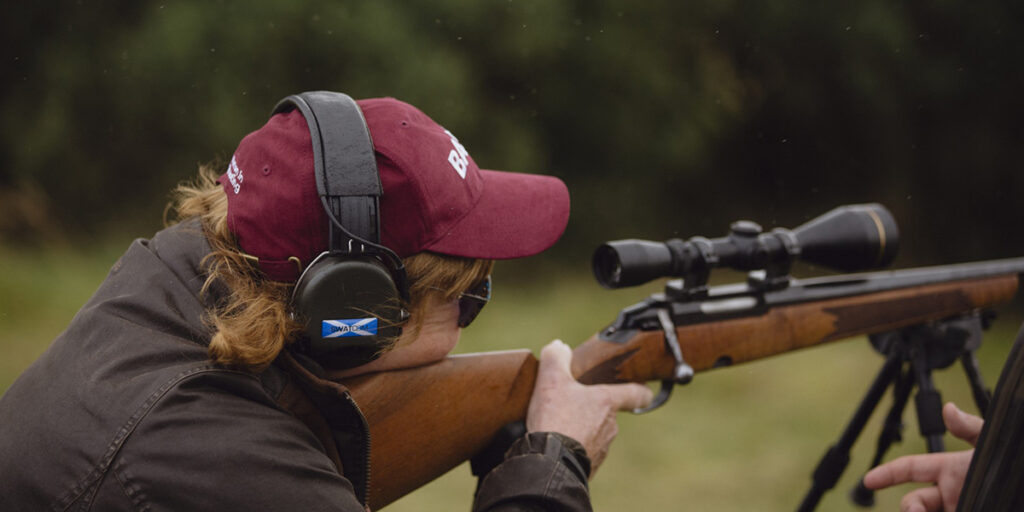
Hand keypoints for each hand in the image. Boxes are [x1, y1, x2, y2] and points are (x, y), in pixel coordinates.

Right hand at [526, 339, 653, 473]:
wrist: (549, 462)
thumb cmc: (555, 418)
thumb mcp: (551, 380)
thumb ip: (556, 358)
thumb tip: (558, 347)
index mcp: (606, 401)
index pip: (636, 393)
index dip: (641, 389)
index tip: (645, 389)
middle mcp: (610, 425)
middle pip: (607, 412)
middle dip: (592, 408)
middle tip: (571, 404)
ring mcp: (602, 447)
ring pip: (595, 433)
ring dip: (581, 429)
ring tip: (558, 426)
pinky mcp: (591, 466)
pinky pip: (585, 452)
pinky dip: (574, 447)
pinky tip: (557, 444)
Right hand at [863, 402, 983, 511]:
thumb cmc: (1010, 471)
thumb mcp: (990, 447)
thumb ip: (972, 427)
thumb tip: (949, 409)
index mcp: (951, 471)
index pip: (910, 469)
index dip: (887, 473)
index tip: (869, 481)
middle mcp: (950, 493)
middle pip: (914, 502)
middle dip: (909, 507)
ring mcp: (956, 509)